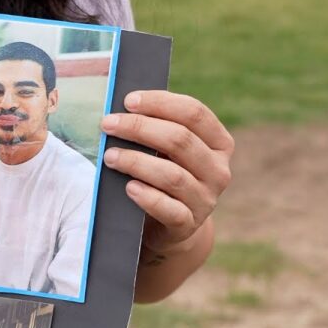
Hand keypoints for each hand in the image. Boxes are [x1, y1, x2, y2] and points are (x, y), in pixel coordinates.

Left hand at [101, 91, 233, 254]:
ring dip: (136, 162)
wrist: (169, 226)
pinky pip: (170, 210)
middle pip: (180, 140)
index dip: (160, 103)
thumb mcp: (168, 152)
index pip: (194, 113)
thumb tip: (123, 108)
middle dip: (140, 128)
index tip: (128, 100)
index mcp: (219, 143)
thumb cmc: (164, 176)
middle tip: (108, 124)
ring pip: (172, 175)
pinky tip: (128, 188)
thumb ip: (157, 130)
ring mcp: (205, 199)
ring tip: (110, 156)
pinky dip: (147, 197)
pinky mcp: (188, 225)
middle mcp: (218, 170)